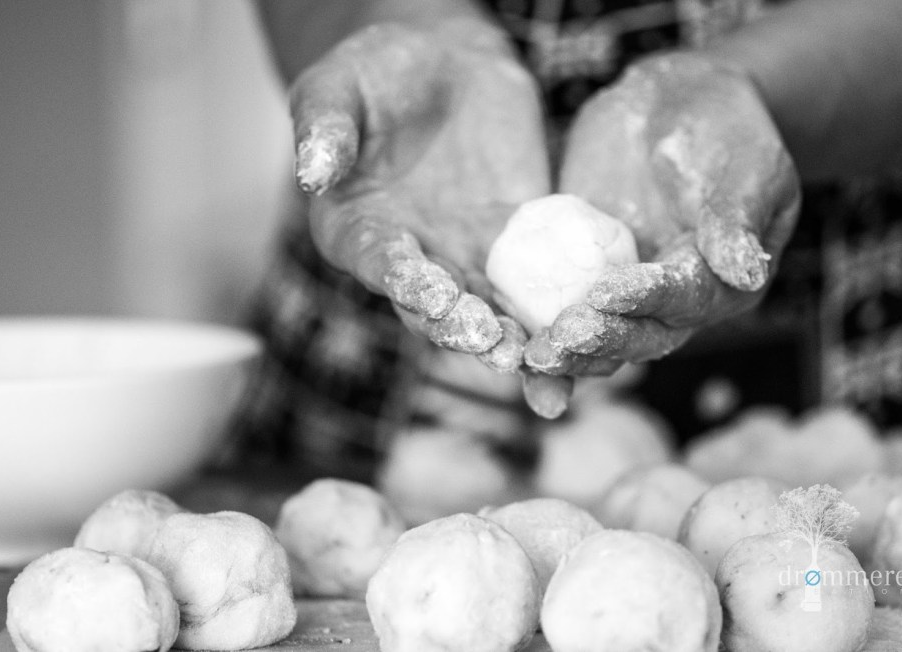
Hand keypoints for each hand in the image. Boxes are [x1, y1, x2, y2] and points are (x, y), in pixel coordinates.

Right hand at [290, 19, 572, 415]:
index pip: (380, 265)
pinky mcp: (517, 244)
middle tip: (499, 349)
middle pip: (439, 309)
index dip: (407, 283)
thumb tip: (311, 170)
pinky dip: (559, 314)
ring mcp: (466, 256)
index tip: (437, 296)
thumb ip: (324, 125)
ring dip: (517, 342)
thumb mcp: (338, 85)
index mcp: (358, 232)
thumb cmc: (377, 71)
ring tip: (546, 365)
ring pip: (491, 312)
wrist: (443, 60)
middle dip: (469, 331)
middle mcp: (412, 258)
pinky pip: (538, 284)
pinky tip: (589, 338)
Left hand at [526, 52, 800, 375]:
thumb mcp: (741, 162)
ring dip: (569, 352)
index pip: (685, 299)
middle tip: (561, 339)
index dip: (646, 300)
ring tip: (533, 356)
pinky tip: (511, 340)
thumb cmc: (721, 124)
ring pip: (601, 336)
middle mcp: (678, 302)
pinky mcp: (589, 278)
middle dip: (602, 340)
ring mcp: (630, 292)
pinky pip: (563, 309)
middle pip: (642, 336)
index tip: (606, 294)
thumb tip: (746, 272)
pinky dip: (539, 328)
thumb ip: (734, 216)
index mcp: (724, 282)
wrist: (673, 100)